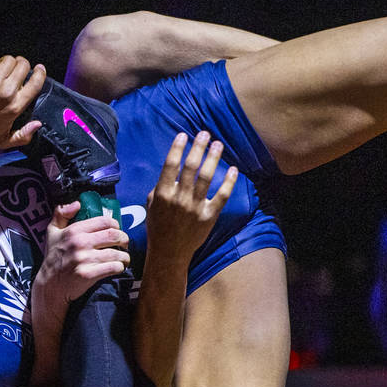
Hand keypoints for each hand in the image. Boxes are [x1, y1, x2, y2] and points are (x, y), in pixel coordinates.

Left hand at [0, 55, 46, 148]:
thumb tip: (38, 124)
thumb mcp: (2, 141)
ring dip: (8, 62)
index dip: (40, 73)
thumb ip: (23, 136)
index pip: (36, 84)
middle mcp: (7, 93)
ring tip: (3, 69)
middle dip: (22, 64)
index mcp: (15, 107)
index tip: (39, 68)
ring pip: (9, 60)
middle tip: (16, 68)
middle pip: (23, 66)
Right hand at [32, 202, 129, 320]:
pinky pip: (113, 267)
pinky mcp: (88, 274)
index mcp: (74, 231)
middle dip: (124, 239)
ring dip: (125, 256)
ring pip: (117, 253)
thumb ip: (61, 214)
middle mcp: (80, 243)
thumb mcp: (52, 232)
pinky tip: (119, 267)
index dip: (116, 225)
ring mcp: (84, 259)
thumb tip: (77, 203)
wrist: (49, 286)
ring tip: (124, 258)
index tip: (117, 231)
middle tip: (125, 244)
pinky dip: (120, 267)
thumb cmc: (53, 258)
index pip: (104, 221)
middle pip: (114, 235)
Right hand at [146, 131, 238, 263]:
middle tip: (204, 134)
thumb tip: (172, 170)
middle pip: (190, 167)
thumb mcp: (152, 205)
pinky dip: (228, 182)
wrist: (169, 252)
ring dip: (213, 158)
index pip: (170, 165)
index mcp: (163, 194)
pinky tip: (233, 169)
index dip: (177, 148)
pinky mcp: (209, 216)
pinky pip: (221, 196)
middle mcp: (179, 198)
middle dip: (198, 148)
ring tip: (218, 145)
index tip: (184, 135)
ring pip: (206, 177)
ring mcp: (195, 207)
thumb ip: (160, 187)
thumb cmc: (158, 226)